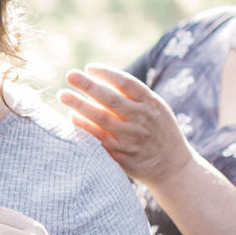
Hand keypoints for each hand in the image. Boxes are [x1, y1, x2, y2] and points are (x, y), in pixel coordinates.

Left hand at [59, 64, 194, 186]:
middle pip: (110, 99)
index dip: (106, 73)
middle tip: (70, 75)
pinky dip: (84, 127)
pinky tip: (71, 117)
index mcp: (151, 103)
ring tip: (63, 95)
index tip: (89, 67)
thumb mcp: (156, 108)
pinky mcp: (121, 155)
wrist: (172, 166)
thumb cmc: (158, 130)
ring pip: (101, 119)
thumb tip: (99, 78)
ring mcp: (130, 138)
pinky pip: (98, 139)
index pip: (126, 82)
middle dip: (88, 85)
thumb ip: (133, 95)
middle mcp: (141, 119)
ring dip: (79, 105)